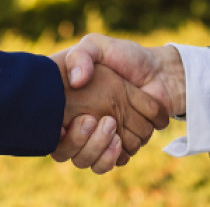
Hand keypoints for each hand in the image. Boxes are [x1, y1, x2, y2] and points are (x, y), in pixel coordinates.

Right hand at [50, 35, 184, 171]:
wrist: (158, 71)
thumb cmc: (124, 56)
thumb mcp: (97, 46)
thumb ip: (82, 55)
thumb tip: (76, 81)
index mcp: (67, 105)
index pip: (51, 132)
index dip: (54, 134)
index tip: (62, 125)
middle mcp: (79, 126)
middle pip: (68, 152)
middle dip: (80, 140)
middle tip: (92, 119)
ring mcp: (100, 138)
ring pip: (89, 160)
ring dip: (99, 147)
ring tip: (110, 126)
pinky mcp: (120, 147)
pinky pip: (110, 163)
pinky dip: (114, 156)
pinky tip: (118, 140)